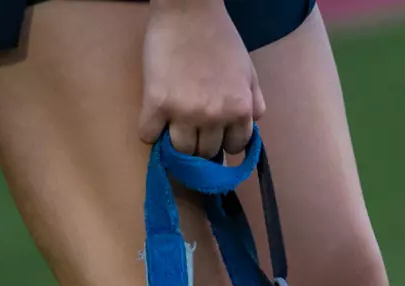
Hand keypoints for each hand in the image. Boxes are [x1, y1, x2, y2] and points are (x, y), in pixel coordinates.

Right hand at [138, 0, 264, 156]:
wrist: (188, 11)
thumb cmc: (221, 37)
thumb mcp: (250, 72)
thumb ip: (255, 102)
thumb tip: (251, 126)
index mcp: (240, 110)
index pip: (234, 147)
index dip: (224, 141)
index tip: (215, 133)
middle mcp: (215, 116)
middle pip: (207, 152)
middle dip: (201, 143)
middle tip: (192, 128)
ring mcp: (185, 112)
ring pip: (181, 151)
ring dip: (177, 144)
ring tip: (173, 127)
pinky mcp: (156, 104)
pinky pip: (149, 135)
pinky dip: (150, 133)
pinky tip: (154, 121)